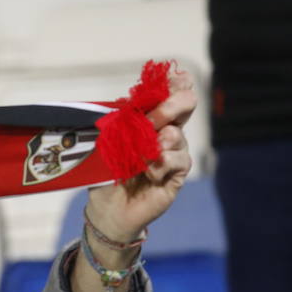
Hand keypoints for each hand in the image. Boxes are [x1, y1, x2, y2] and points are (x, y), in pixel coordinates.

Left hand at [85, 69, 196, 243]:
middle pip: (186, 103)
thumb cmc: (105, 173)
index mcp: (150, 118)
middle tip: (151, 121)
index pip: (173, 90)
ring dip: (156, 143)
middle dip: (170, 107)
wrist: (108, 208)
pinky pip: (178, 160)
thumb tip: (135, 108)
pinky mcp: (177, 173)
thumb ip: (123, 122)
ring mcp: (174, 151)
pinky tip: (147, 174)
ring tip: (139, 158)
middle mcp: (167, 131)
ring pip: (178, 135)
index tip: (170, 83)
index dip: (175, 83)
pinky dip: (160, 165)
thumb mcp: (108, 143)